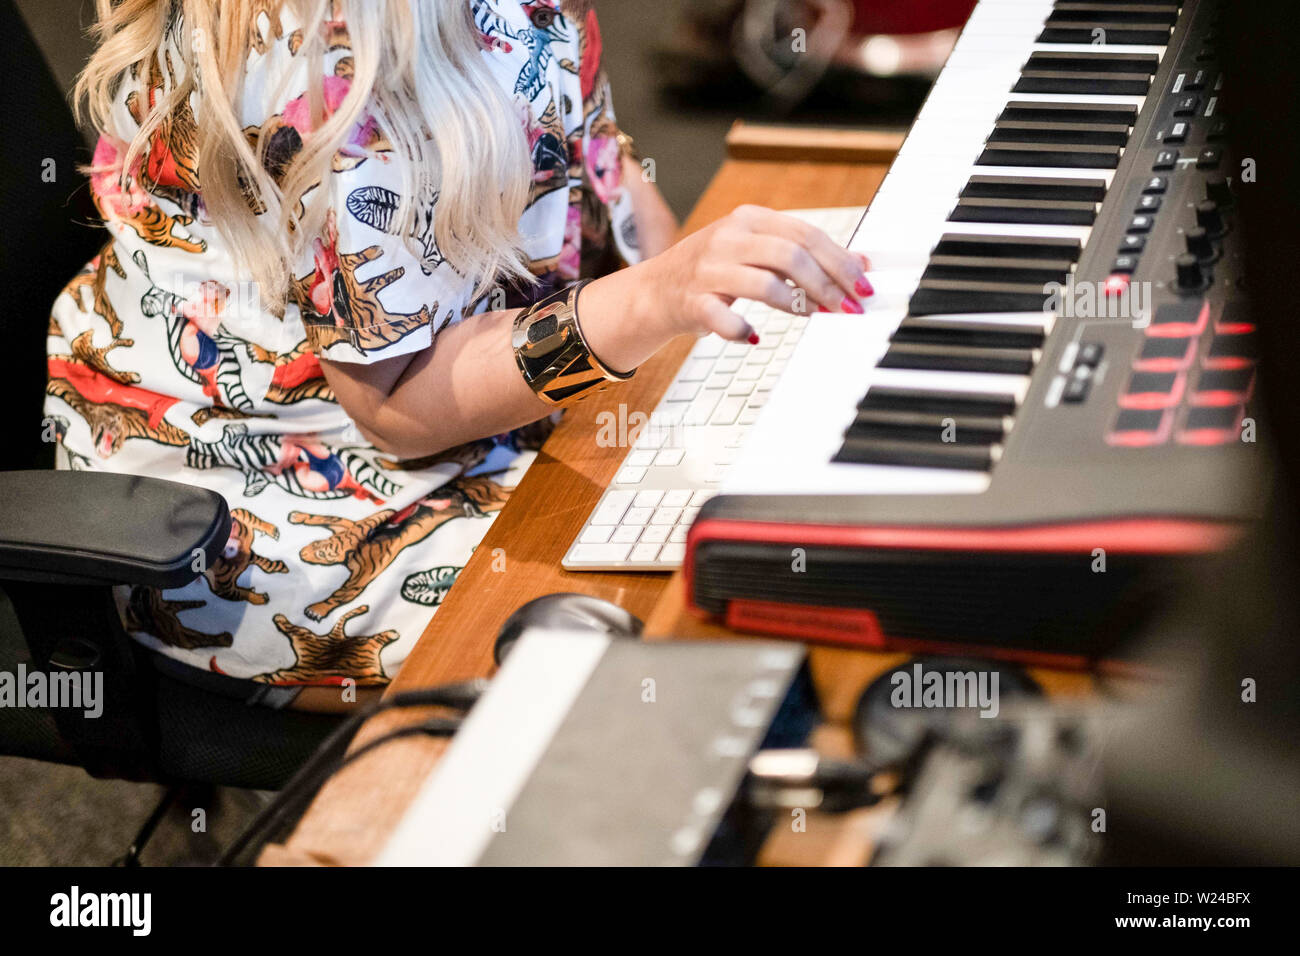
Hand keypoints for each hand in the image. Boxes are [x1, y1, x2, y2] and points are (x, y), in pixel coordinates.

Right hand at [637, 204, 872, 342]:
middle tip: (848, 308)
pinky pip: (724, 319)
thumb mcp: (758, 251)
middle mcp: (728, 238)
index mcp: (749, 219)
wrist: (656, 291)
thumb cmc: (715, 271)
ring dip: (796, 304)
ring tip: (813, 316)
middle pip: (790, 255)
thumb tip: (860, 263)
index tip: (864, 285)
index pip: (806, 234)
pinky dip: (743, 331)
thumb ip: (803, 254)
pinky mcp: (692, 302)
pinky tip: (754, 337)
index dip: (840, 261)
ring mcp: (708, 270)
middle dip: (827, 285)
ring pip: (764, 283)